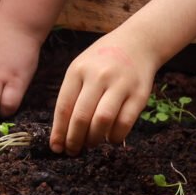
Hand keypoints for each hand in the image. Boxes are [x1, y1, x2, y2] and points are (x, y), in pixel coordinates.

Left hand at [50, 30, 156, 155]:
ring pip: (102, 120)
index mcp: (78, 70)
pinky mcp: (139, 94)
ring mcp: (120, 84)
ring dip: (94, 138)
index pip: (64, 106)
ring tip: (90, 144)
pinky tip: (110, 139)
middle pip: (81, 115)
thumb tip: (63, 130)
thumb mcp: (81, 68)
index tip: (56, 147)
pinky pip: (125, 121)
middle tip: (73, 151)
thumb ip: (72, 94)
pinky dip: (115, 135)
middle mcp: (98, 76)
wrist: (137, 43)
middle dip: (75, 139)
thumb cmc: (102, 61)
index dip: (59, 131)